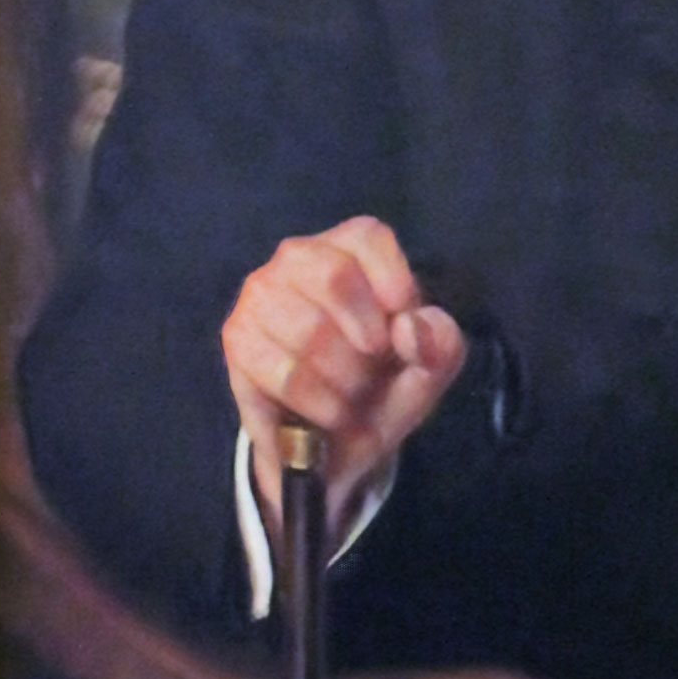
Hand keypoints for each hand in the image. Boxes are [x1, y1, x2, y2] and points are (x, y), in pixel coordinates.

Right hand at [222, 215, 466, 552]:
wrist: (336, 442)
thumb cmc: (386, 383)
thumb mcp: (432, 366)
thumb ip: (439, 342)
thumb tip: (409, 327)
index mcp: (352, 248)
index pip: (367, 237)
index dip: (392, 282)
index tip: (403, 333)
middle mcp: (299, 258)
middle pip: (333, 275)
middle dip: (366, 339)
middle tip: (374, 366)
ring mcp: (261, 295)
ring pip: (307, 330)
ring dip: (344, 380)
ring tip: (350, 394)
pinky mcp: (237, 338)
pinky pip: (283, 372)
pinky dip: (318, 403)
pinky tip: (327, 412)